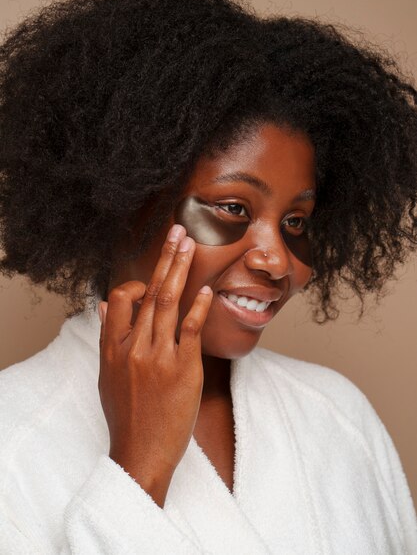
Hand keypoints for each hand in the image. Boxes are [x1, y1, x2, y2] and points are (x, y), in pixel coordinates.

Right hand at [98, 224, 212, 503]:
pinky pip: (191, 330)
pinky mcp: (183, 369)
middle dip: (165, 258)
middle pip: (149, 292)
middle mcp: (133, 347)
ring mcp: (158, 356)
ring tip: (190, 244)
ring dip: (180, 269)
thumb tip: (103, 305)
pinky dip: (199, 307)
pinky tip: (208, 289)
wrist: (140, 454)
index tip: (152, 280)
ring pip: (168, 302)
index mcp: (112, 349)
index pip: (118, 300)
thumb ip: (107, 338)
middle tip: (178, 231)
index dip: (136, 284)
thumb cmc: (127, 416)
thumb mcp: (108, 376)